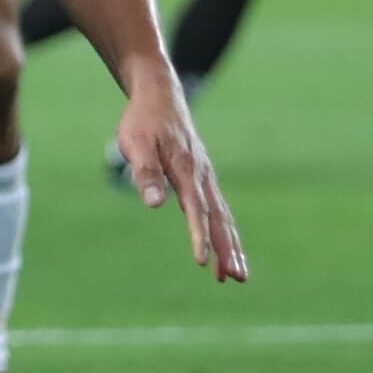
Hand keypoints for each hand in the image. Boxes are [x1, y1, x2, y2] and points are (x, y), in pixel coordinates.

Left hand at [113, 76, 247, 282]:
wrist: (159, 94)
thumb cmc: (143, 120)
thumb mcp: (136, 143)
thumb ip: (146, 173)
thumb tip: (154, 204)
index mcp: (186, 169)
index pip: (196, 210)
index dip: (199, 236)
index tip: (202, 262)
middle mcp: (202, 176)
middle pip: (219, 218)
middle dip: (227, 250)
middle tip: (236, 278)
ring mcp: (205, 177)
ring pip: (223, 217)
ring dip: (230, 246)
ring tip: (236, 275)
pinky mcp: (203, 178)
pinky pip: (218, 209)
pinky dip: (223, 231)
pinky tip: (222, 249)